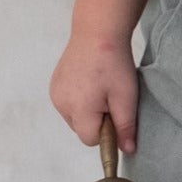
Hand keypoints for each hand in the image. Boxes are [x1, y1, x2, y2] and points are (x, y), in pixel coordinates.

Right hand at [50, 31, 139, 153]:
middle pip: (81, 129)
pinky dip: (78, 100)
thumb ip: (125, 126)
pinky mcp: (53, 86)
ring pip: (74, 118)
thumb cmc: (114, 63)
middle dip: (96, 120)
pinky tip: (88, 82)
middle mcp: (61, 104)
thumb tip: (127, 151)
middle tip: (109, 95)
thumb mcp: (126, 96)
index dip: (106, 129)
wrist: (97, 30)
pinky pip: (67, 105)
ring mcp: (55, 94)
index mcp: (79, 109)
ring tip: (99, 86)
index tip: (115, 109)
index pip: (91, 140)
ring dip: (87, 111)